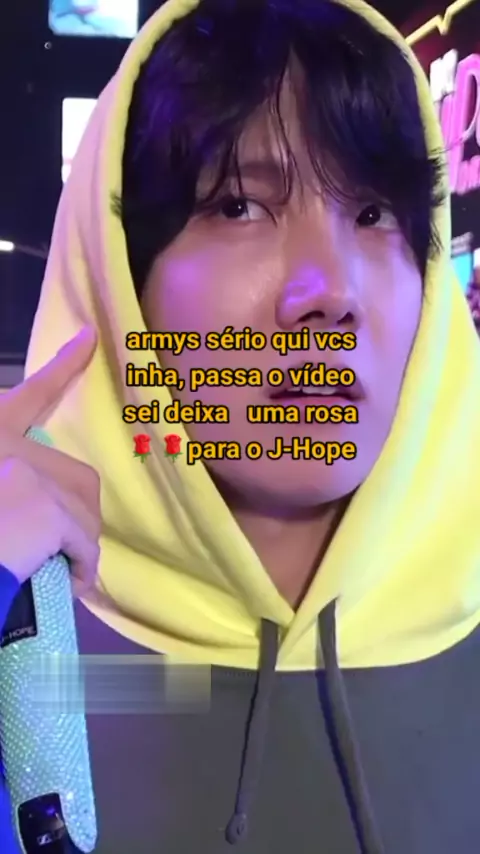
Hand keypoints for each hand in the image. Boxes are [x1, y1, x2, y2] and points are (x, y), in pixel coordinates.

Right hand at [0, 327, 100, 593]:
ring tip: (57, 571)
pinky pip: (85, 541)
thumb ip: (15, 480)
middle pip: (74, 477)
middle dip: (75, 515)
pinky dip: (83, 565)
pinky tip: (74, 585)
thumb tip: (31, 502)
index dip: (64, 365)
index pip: (32, 392)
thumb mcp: (2, 493)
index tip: (90, 337)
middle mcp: (8, 444)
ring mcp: (33, 475)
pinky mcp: (53, 508)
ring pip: (83, 509)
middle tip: (66, 545)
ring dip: (76, 543)